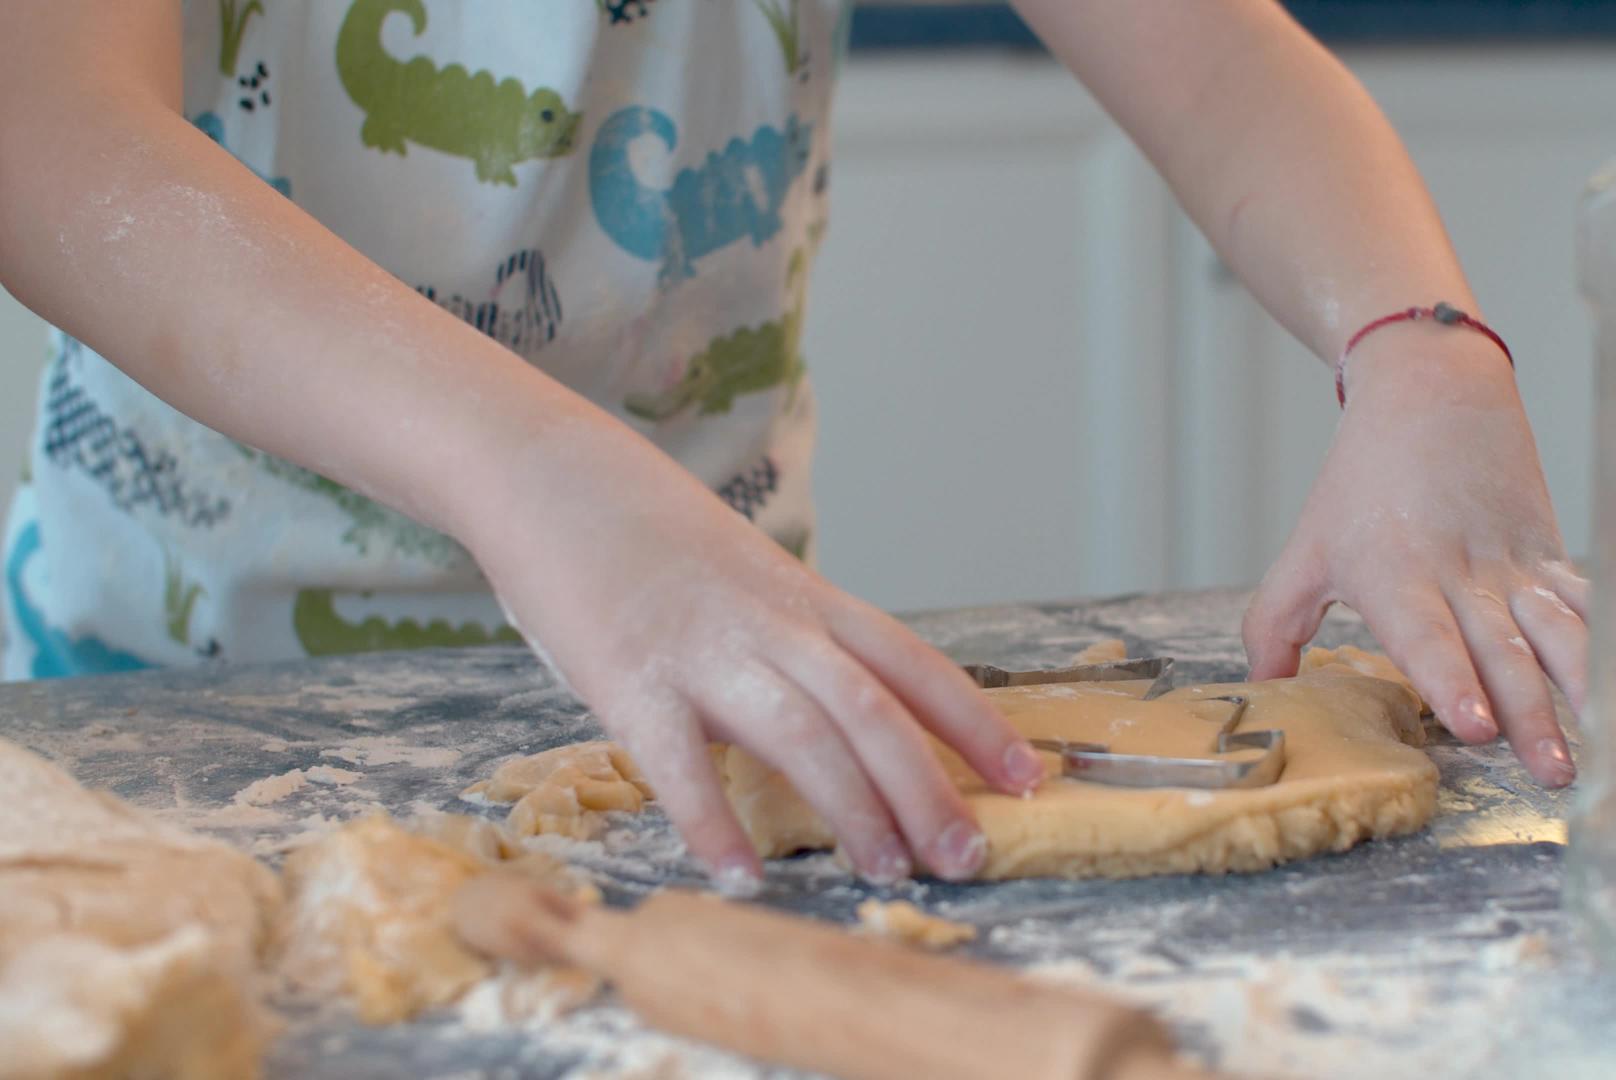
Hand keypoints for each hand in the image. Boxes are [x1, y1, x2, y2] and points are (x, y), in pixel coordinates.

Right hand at [463, 422, 1045, 888]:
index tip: (1027, 779)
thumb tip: (847, 724)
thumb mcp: (752, 581)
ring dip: (851, 808)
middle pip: (873, 710)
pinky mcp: (630, 677)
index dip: (977, 724)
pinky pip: (679, 761)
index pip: (915, 665)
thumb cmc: (654, 540)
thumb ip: (798, 645)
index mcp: (809, 601)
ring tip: (884, 872)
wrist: (554, 474)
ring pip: (801, 732)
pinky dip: (712, 821)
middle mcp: (773, 624)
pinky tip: (740, 875)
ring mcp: (704, 650)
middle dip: (928, 788)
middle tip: (968, 857)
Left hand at [1242, 330, 1588, 786]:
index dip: (1451, 681)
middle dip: (1530, 715)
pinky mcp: (1548, 554)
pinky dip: (1613, 642)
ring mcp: (1512, 565)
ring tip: (1608, 741)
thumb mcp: (1305, 550)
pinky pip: (1584, 602)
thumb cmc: (1360, 480)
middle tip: (1552, 771)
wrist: (1433, 391)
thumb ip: (1274, 625)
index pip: (1426, 638)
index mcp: (1395, 574)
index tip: (1474, 725)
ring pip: (1555, 633)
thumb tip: (1264, 689)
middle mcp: (1460, 574)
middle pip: (1500, 653)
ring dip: (1583, 690)